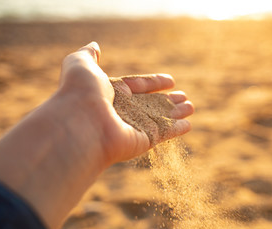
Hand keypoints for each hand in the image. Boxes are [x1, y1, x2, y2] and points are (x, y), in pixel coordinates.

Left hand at [59, 42, 193, 165]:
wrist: (80, 123)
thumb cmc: (80, 92)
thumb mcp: (81, 65)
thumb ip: (89, 55)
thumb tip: (94, 45)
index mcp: (112, 93)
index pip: (138, 86)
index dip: (155, 83)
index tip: (171, 81)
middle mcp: (123, 111)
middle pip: (151, 104)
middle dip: (168, 101)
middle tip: (185, 97)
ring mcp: (133, 127)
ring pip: (160, 118)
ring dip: (176, 113)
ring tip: (191, 107)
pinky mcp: (142, 141)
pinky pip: (163, 133)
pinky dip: (176, 129)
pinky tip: (188, 124)